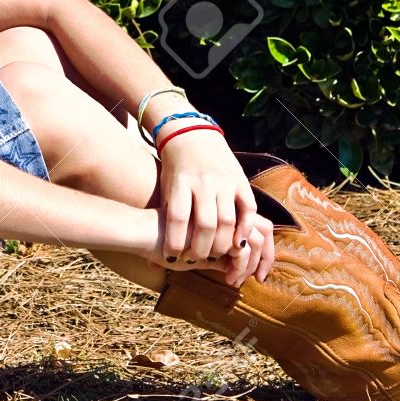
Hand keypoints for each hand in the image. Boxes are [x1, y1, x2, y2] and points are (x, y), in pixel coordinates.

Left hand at [153, 127, 275, 285]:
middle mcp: (203, 181)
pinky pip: (248, 209)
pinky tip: (238, 244)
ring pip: (227, 220)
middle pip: (205, 224)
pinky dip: (245, 229)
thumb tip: (151, 264)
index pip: (178, 218)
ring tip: (216, 255)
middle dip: (201, 249)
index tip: (173, 258)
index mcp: (180, 182)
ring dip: (223, 244)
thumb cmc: (174, 170)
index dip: (176, 242)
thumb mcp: (164, 190)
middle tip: (197, 260)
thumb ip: (163, 224)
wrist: (193, 136)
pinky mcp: (241, 180)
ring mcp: (224, 180)